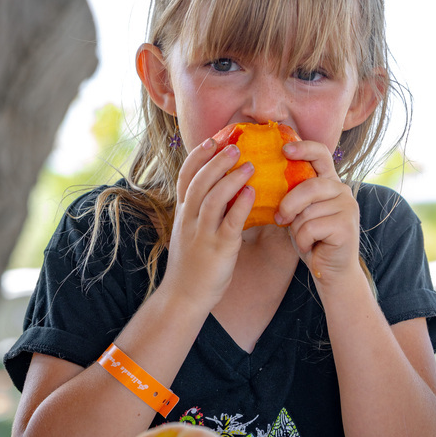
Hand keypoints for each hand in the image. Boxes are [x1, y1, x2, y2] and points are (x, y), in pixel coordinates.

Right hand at [162, 139, 254, 311]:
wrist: (183, 296)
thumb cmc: (191, 264)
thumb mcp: (190, 232)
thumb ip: (201, 211)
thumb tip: (223, 190)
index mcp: (182, 213)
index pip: (186, 177)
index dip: (198, 157)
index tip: (211, 140)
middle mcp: (189, 219)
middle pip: (200, 182)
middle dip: (216, 161)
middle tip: (234, 146)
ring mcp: (202, 233)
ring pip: (213, 199)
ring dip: (231, 179)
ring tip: (249, 165)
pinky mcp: (218, 248)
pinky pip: (229, 222)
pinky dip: (240, 205)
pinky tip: (252, 193)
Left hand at [275, 139, 360, 283]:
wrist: (331, 270)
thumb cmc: (311, 238)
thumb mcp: (299, 212)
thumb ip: (292, 194)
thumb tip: (263, 177)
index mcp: (329, 182)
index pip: (321, 154)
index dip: (303, 148)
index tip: (284, 149)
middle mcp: (342, 190)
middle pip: (310, 185)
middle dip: (289, 204)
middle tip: (281, 218)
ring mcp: (347, 207)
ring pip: (308, 211)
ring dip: (297, 229)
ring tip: (304, 238)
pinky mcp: (346, 226)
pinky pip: (311, 227)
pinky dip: (303, 241)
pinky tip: (310, 247)